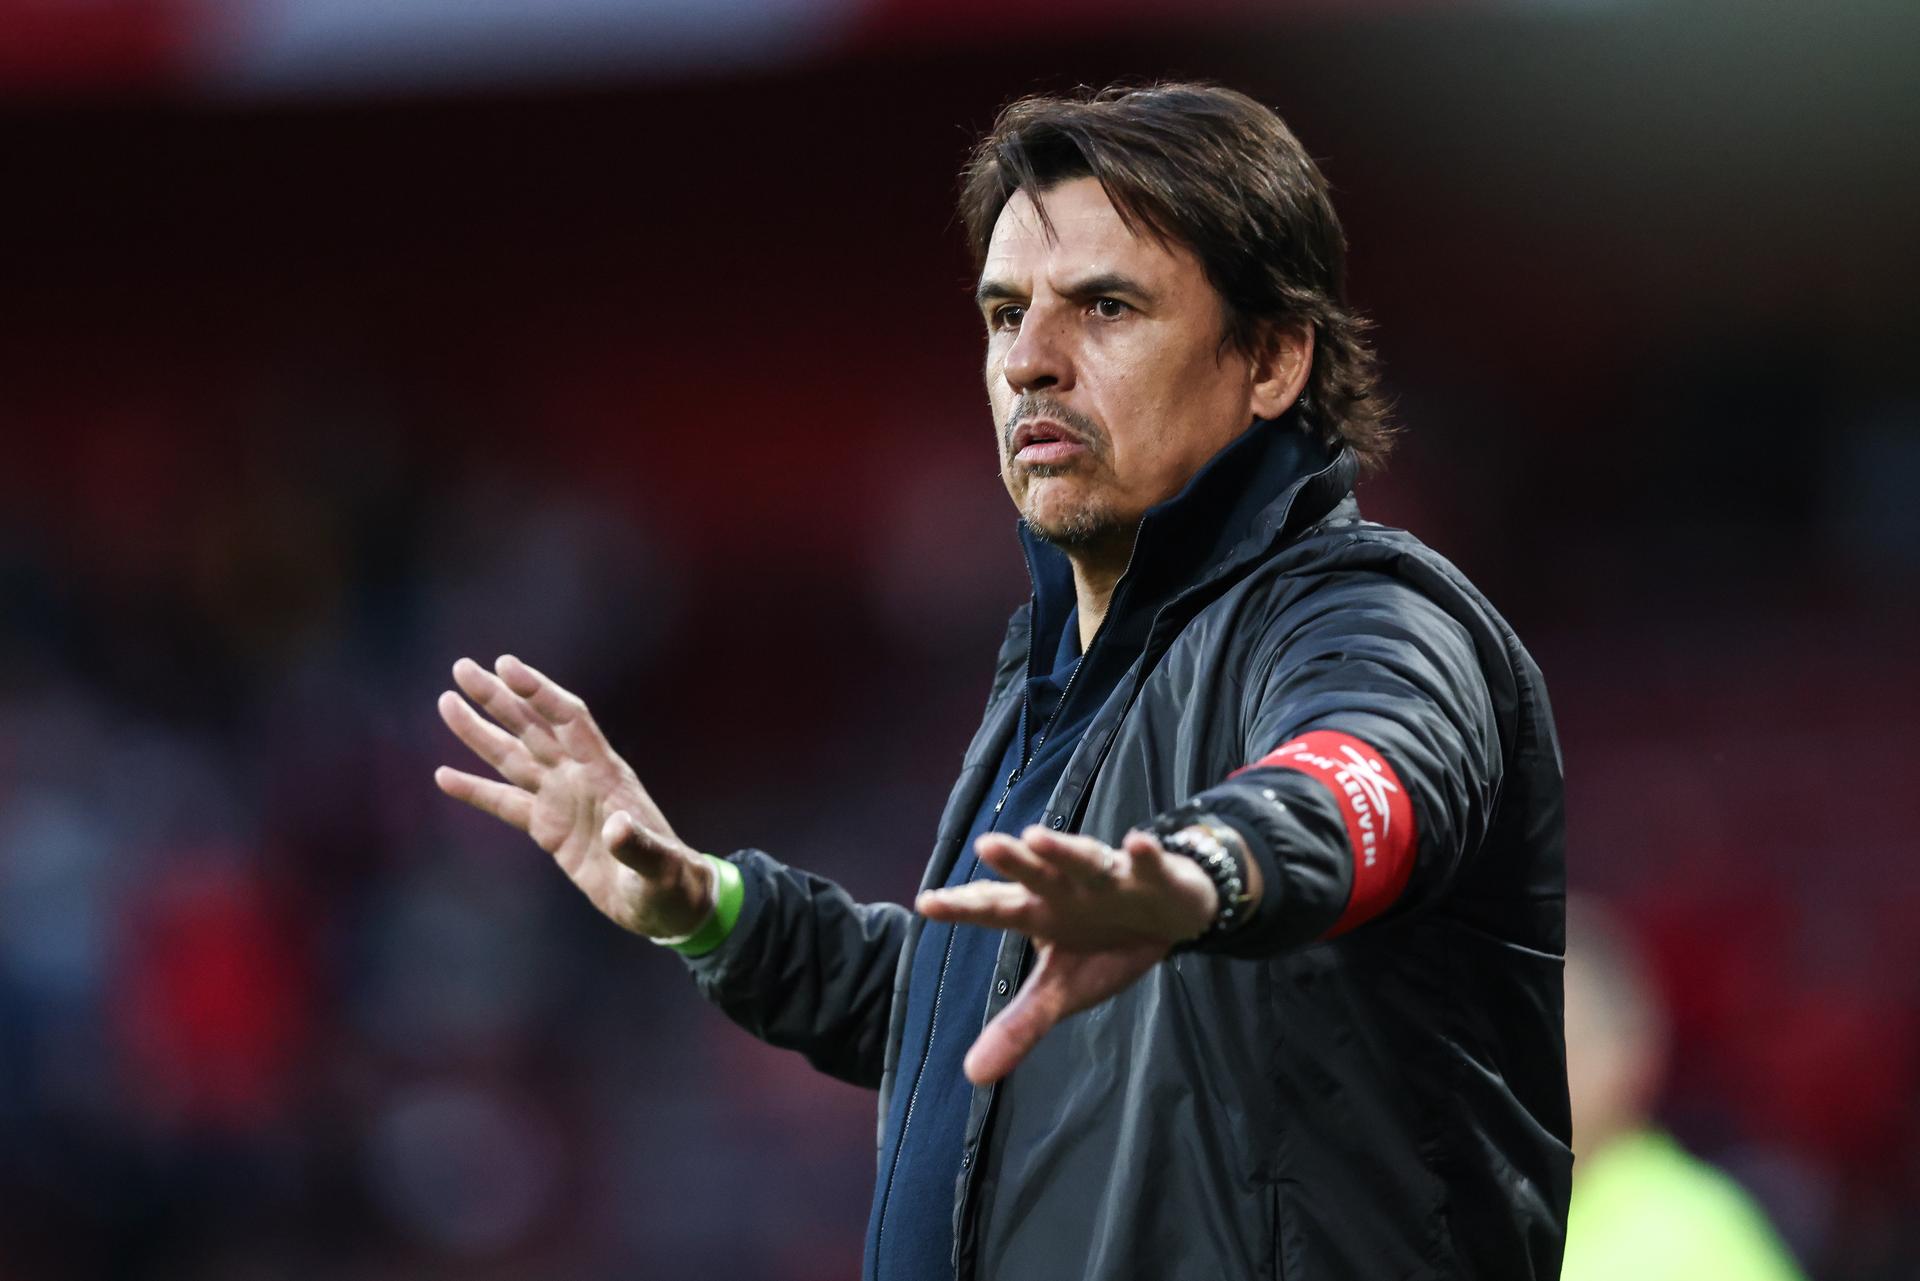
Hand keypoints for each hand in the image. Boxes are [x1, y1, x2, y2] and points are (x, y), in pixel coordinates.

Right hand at [434, 654, 711, 938]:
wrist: (665, 901)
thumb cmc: (669, 880)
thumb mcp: (658, 866)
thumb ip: (637, 847)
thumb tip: (617, 829)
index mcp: (607, 774)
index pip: (569, 720)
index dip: (539, 692)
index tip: (506, 666)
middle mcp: (580, 778)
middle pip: (533, 727)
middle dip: (499, 698)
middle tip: (462, 668)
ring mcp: (561, 800)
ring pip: (513, 757)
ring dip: (480, 732)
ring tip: (446, 702)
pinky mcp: (548, 828)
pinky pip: (505, 803)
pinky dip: (475, 790)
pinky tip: (444, 776)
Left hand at [915, 825, 1220, 1084]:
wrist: (1169, 917)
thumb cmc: (1106, 946)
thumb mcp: (1063, 990)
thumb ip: (1020, 1026)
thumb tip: (972, 1076)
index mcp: (1040, 914)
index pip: (995, 909)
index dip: (963, 907)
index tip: (926, 903)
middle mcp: (1067, 889)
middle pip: (1035, 875)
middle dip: (1013, 862)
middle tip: (984, 846)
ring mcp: (1109, 877)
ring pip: (1083, 859)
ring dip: (1063, 849)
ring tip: (1037, 837)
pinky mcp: (1152, 874)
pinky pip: (1148, 863)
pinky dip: (1144, 855)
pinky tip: (1136, 844)